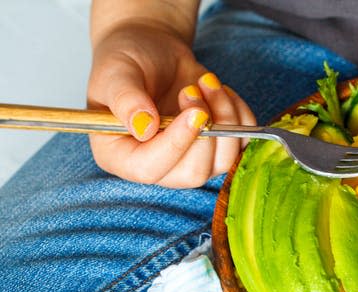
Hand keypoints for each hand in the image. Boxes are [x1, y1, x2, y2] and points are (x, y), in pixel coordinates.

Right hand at [87, 19, 253, 186]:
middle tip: (191, 90)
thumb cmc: (127, 62)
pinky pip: (241, 145)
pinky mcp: (216, 147)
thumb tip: (145, 129)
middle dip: (203, 131)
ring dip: (224, 118)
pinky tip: (219, 91)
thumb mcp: (116, 73)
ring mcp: (190, 160)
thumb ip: (126, 99)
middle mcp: (157, 165)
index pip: (149, 169)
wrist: (153, 51)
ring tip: (205, 83)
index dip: (175, 145)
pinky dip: (240, 116)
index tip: (194, 113)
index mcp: (121, 155)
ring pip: (223, 161)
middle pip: (192, 174)